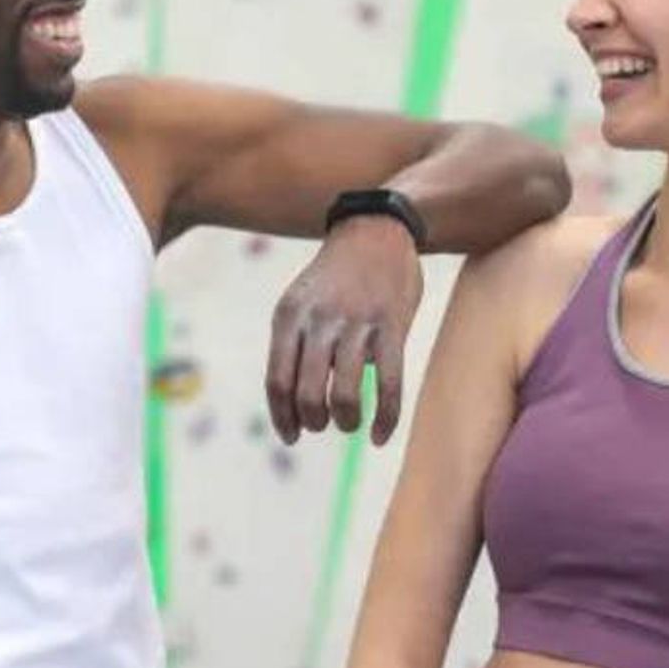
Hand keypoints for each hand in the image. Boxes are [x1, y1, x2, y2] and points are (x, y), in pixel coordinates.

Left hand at [265, 214, 422, 445]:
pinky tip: (379, 437)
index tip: (291, 436)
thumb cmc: (335, 278)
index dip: (282, 417)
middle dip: (314, 421)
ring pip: (344, 395)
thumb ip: (293, 345)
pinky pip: (389, 386)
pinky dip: (384, 419)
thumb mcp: (300, 302)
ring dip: (345, 421)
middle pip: (306, 394)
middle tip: (323, 424)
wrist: (376, 230)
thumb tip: (293, 404)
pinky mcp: (392, 327)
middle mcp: (319, 320)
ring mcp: (356, 324)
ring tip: (348, 423)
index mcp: (289, 316)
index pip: (277, 382)